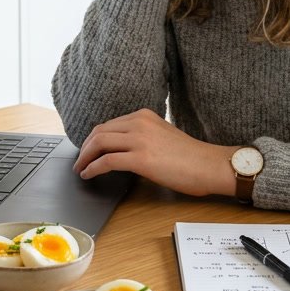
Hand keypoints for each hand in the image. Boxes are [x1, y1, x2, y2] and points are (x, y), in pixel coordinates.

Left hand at [74, 109, 239, 196]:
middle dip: (85, 147)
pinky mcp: (141, 159)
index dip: (94, 138)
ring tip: (81, 168)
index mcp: (144, 115)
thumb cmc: (191, 157)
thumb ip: (142, 137)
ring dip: (85, 157)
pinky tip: (89, 174)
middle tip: (80, 160)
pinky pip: (107, 161)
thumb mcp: (162, 135)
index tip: (88, 149)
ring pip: (100, 143)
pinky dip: (93, 168)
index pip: (109, 124)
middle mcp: (139, 123)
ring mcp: (140, 139)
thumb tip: (122, 151)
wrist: (209, 165)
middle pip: (100, 131)